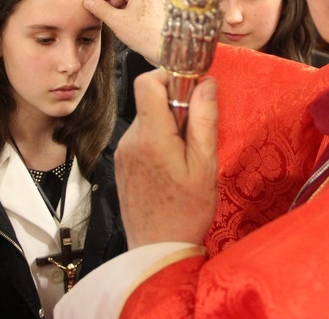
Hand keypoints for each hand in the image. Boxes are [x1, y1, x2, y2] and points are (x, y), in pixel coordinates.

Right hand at [83, 0, 165, 61]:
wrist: (165, 50)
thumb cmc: (145, 35)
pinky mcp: (158, 13)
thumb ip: (100, 9)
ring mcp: (156, 2)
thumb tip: (88, 2)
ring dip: (119, 6)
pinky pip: (140, 7)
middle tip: (101, 10)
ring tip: (110, 19)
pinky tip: (122, 24)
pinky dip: (128, 12)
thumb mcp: (116, 20)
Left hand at [116, 70, 218, 248]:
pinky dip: (158, 141)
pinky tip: (171, 168)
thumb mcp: (205, 165)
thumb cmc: (187, 211)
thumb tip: (206, 83)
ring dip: (167, 126)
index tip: (192, 92)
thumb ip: (204, 120)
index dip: (170, 77)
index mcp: (152, 136)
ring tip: (184, 157)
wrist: (157, 251)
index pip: (147, 82)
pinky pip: (141, 138)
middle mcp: (131, 139)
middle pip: (149, 100)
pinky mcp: (122, 164)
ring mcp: (123, 152)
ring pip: (147, 120)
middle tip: (195, 133)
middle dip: (175, 106)